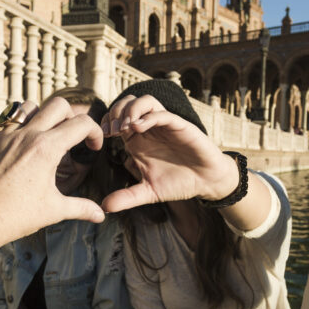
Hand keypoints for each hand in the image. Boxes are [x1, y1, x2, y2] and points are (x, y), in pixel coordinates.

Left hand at [0, 98, 105, 242]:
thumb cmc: (16, 217)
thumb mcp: (54, 211)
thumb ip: (81, 208)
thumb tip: (101, 215)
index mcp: (46, 148)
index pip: (81, 124)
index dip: (94, 133)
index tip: (93, 148)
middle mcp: (25, 136)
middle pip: (58, 105)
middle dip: (72, 117)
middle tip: (72, 137)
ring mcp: (3, 137)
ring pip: (29, 107)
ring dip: (42, 117)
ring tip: (45, 137)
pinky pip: (7, 127)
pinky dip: (19, 134)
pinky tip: (19, 157)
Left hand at [100, 95, 238, 212]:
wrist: (206, 182)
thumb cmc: (178, 183)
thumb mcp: (148, 192)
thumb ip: (127, 197)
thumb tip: (104, 207)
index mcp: (138, 140)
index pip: (117, 118)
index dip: (107, 121)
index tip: (102, 136)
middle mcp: (149, 128)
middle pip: (127, 103)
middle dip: (115, 112)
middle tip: (111, 131)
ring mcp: (165, 125)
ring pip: (145, 101)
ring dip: (131, 109)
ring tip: (124, 127)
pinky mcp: (180, 126)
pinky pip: (163, 113)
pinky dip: (148, 117)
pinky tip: (138, 128)